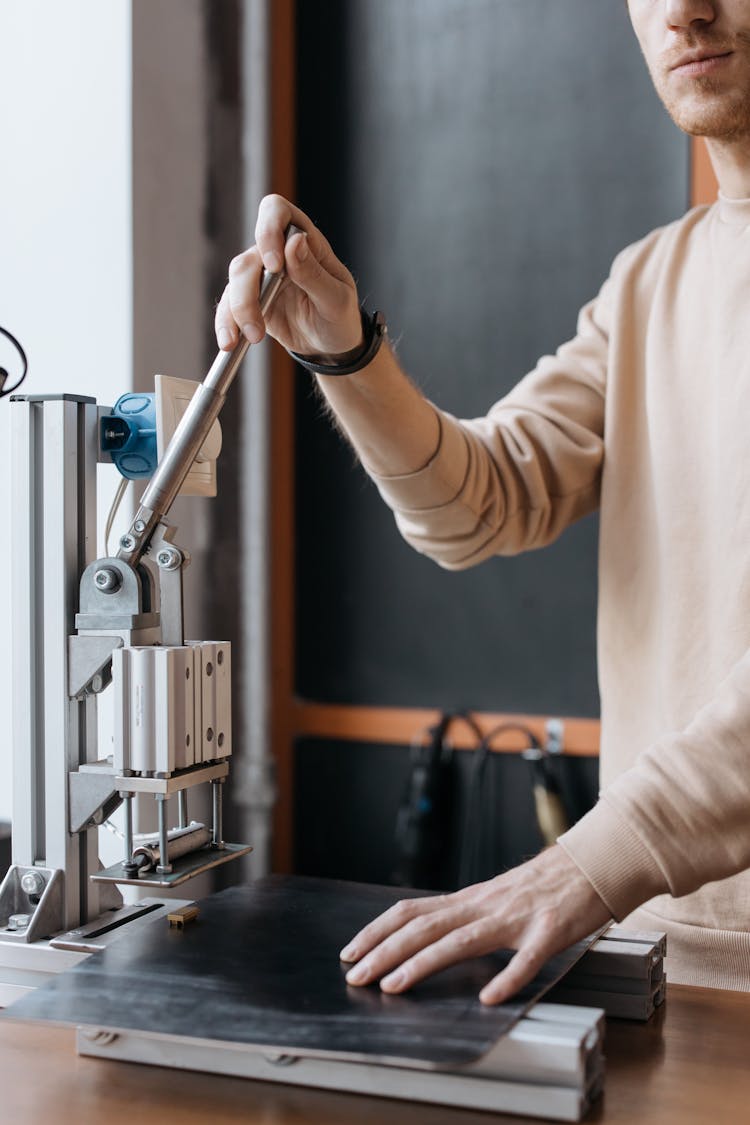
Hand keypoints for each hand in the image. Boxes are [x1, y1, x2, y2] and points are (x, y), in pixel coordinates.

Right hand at [215, 195, 362, 355]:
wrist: (331, 348)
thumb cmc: (340, 318)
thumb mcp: (336, 300)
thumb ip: (314, 273)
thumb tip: (294, 242)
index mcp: (306, 241)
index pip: (277, 212)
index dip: (269, 230)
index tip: (274, 266)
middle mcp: (279, 253)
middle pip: (249, 257)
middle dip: (249, 291)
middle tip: (261, 320)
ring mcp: (261, 277)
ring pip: (236, 282)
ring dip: (238, 311)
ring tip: (253, 338)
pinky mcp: (250, 301)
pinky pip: (230, 306)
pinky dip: (227, 323)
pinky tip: (230, 341)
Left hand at [340, 844, 611, 1004]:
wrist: (590, 864)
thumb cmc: (544, 885)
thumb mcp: (495, 896)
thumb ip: (465, 915)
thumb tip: (426, 936)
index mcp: (470, 899)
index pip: (412, 912)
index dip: (377, 931)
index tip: (351, 952)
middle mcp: (485, 905)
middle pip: (424, 927)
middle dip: (385, 951)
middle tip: (356, 976)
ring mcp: (516, 918)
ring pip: (460, 940)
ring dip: (423, 963)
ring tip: (394, 985)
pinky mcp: (550, 931)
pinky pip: (526, 959)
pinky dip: (507, 978)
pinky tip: (489, 998)